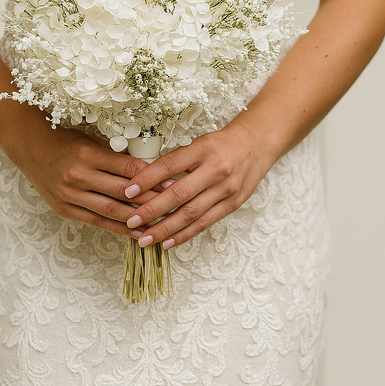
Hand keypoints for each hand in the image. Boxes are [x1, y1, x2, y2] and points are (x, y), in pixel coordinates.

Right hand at [13, 125, 166, 236]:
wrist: (32, 149)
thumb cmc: (67, 141)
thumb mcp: (92, 140)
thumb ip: (117, 154)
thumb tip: (151, 166)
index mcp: (88, 153)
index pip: (127, 168)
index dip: (152, 177)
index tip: (172, 181)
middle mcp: (78, 175)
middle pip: (123, 192)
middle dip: (151, 200)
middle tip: (174, 204)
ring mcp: (70, 195)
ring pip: (111, 211)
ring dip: (138, 219)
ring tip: (162, 223)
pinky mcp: (65, 209)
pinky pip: (97, 222)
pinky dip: (119, 228)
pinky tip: (137, 232)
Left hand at [122, 122, 275, 248]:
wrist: (257, 144)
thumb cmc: (221, 143)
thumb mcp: (198, 142)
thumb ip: (176, 160)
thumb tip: (143, 180)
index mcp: (203, 149)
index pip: (170, 165)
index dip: (147, 179)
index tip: (127, 191)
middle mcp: (216, 169)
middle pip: (179, 194)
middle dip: (152, 210)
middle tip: (130, 221)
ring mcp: (226, 189)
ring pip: (191, 214)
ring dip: (165, 229)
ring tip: (144, 239)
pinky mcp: (233, 204)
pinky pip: (205, 223)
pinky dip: (185, 234)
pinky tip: (167, 243)